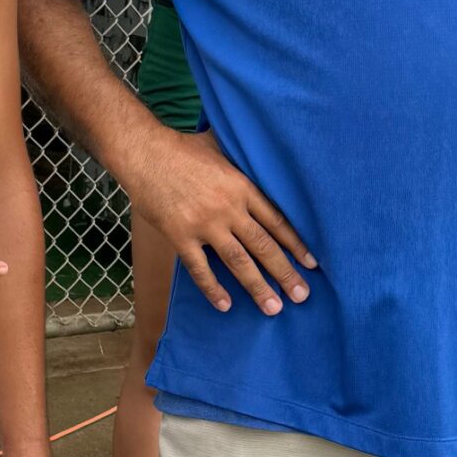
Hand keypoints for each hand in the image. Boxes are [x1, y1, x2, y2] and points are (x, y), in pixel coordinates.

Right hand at [128, 125, 315, 315]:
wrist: (144, 153)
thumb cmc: (183, 148)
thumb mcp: (222, 147)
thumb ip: (243, 161)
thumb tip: (263, 155)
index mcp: (242, 187)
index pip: (277, 222)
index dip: (296, 245)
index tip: (312, 264)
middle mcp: (228, 209)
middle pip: (263, 246)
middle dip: (285, 273)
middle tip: (302, 296)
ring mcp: (204, 224)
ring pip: (238, 262)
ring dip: (257, 287)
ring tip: (273, 308)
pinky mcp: (180, 236)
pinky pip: (200, 269)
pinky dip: (213, 289)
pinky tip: (226, 305)